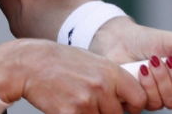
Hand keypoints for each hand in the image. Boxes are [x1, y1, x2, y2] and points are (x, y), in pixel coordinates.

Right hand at [0, 39, 147, 113]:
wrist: (31, 64)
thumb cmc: (61, 62)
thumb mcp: (93, 62)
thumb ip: (112, 80)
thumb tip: (127, 99)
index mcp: (111, 71)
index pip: (139, 99)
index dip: (133, 105)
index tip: (127, 107)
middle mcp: (102, 87)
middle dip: (107, 113)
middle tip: (93, 102)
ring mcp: (86, 102)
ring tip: (77, 100)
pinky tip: (67, 106)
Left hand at [89, 17, 171, 110]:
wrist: (120, 41)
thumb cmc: (149, 40)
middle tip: (169, 61)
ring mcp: (163, 97)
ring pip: (171, 102)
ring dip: (161, 79)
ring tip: (152, 62)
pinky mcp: (145, 102)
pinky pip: (152, 104)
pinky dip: (147, 84)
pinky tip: (142, 71)